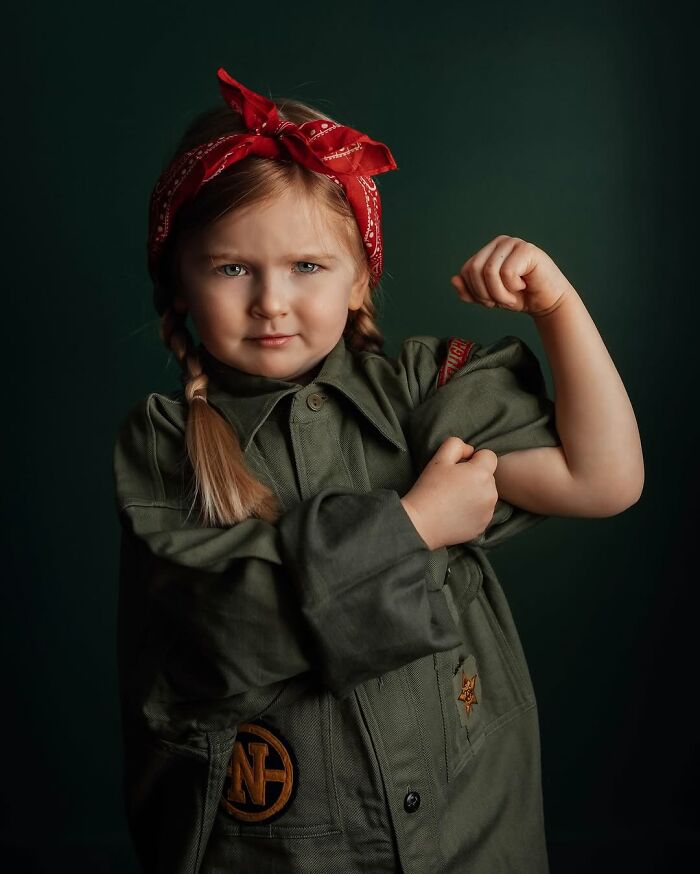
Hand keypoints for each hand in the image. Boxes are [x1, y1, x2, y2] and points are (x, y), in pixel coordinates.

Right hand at [400, 437, 498, 550]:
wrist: (421, 523)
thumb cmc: (429, 488)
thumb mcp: (439, 459)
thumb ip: (457, 445)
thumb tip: (470, 450)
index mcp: (482, 474)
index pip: (489, 456)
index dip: (474, 458)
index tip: (459, 467)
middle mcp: (491, 493)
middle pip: (488, 476)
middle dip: (475, 476)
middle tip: (453, 484)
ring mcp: (489, 512)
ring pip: (487, 494)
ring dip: (476, 493)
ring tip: (454, 499)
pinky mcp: (483, 525)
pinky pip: (483, 511)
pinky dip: (474, 510)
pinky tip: (457, 512)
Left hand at [450, 235, 574, 316]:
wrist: (546, 302)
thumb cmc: (519, 297)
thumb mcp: (489, 298)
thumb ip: (469, 291)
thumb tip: (454, 279)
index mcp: (488, 251)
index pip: (466, 270)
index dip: (474, 292)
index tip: (490, 301)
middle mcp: (499, 243)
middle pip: (475, 269)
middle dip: (485, 294)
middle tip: (501, 302)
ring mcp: (513, 243)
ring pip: (489, 272)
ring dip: (499, 294)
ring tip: (512, 297)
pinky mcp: (527, 250)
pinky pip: (507, 273)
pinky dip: (512, 288)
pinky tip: (524, 286)